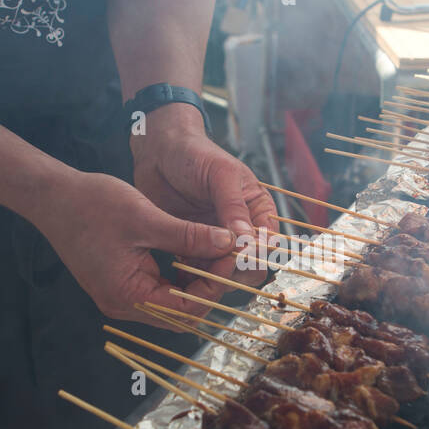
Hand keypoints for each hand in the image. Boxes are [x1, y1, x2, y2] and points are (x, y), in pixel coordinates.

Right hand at [30, 166, 241, 325]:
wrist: (52, 197)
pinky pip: (159, 290)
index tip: (231, 256)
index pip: (186, 309)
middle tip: (229, 256)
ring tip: (217, 253)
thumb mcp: (145, 218)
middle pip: (181, 312)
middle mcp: (124, 304)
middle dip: (209, 287)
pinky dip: (179, 276)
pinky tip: (194, 252)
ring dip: (196, 282)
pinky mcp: (120, 284)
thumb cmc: (92, 205)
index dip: (214, 286)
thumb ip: (188, 236)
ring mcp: (121, 296)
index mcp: (127, 295)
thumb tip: (228, 243)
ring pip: (172, 303)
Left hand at [130, 103, 277, 275]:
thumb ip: (233, 206)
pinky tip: (182, 273)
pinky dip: (194, 277)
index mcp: (258, 210)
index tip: (239, 255)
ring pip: (226, 273)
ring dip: (214, 277)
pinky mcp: (194, 248)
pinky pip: (200, 272)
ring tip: (196, 269)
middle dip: (236, 269)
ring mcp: (217, 241)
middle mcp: (242, 229)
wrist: (159, 152)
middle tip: (216, 265)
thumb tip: (248, 240)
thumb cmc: (195, 154)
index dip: (257, 253)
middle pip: (252, 264)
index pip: (269, 242)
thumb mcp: (220, 174)